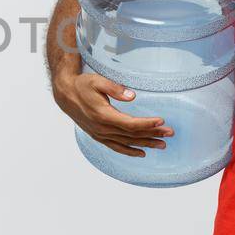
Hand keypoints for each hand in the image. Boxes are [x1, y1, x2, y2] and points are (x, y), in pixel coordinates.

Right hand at [52, 71, 171, 156]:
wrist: (65, 95)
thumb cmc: (82, 85)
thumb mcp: (98, 81)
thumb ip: (115, 88)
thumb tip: (132, 96)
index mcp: (103, 115)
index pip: (130, 124)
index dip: (147, 124)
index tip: (161, 121)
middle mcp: (103, 128)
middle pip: (132, 135)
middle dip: (152, 134)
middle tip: (170, 133)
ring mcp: (100, 134)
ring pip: (127, 142)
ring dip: (145, 144)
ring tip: (162, 145)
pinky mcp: (98, 136)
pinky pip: (116, 147)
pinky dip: (129, 151)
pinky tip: (141, 153)